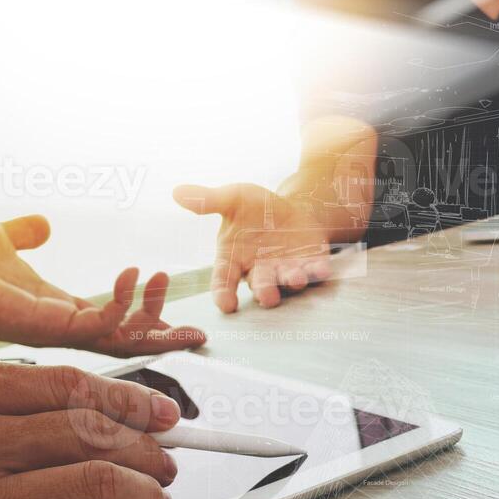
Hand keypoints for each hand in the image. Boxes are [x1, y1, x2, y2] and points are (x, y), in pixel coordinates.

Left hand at [0, 215, 205, 354]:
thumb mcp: (1, 237)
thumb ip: (26, 234)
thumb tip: (42, 224)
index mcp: (55, 311)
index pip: (114, 324)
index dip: (147, 319)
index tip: (177, 305)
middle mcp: (60, 328)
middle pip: (127, 343)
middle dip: (163, 336)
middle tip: (196, 326)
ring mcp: (54, 332)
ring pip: (120, 340)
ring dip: (148, 315)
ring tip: (157, 277)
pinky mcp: (45, 327)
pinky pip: (97, 326)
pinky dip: (120, 306)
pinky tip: (128, 277)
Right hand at [174, 184, 334, 312]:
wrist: (292, 207)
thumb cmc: (256, 209)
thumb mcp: (233, 199)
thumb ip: (208, 201)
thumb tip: (176, 192)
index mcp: (234, 260)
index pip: (224, 281)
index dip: (224, 294)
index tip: (226, 305)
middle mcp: (260, 271)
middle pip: (260, 286)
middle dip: (264, 291)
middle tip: (267, 296)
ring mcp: (286, 270)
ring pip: (288, 283)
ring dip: (291, 282)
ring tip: (294, 278)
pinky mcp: (311, 265)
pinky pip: (314, 272)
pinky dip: (317, 272)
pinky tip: (321, 269)